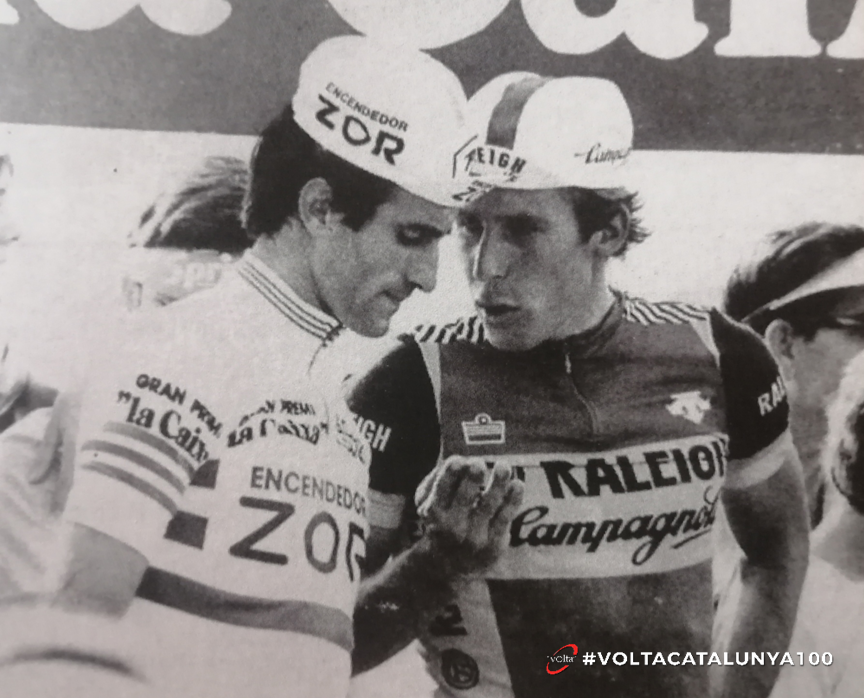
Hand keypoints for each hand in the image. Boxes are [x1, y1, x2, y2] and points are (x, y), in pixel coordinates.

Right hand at [414, 457, 523, 575]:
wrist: (449, 565)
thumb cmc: (442, 520)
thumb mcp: (430, 502)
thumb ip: (441, 479)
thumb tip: (461, 461)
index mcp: (433, 509)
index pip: (442, 488)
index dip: (450, 473)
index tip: (459, 460)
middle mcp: (452, 525)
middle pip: (464, 497)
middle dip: (471, 479)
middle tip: (478, 464)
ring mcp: (474, 536)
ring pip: (488, 505)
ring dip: (497, 484)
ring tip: (503, 466)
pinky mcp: (493, 544)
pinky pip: (505, 518)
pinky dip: (512, 500)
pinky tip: (517, 485)